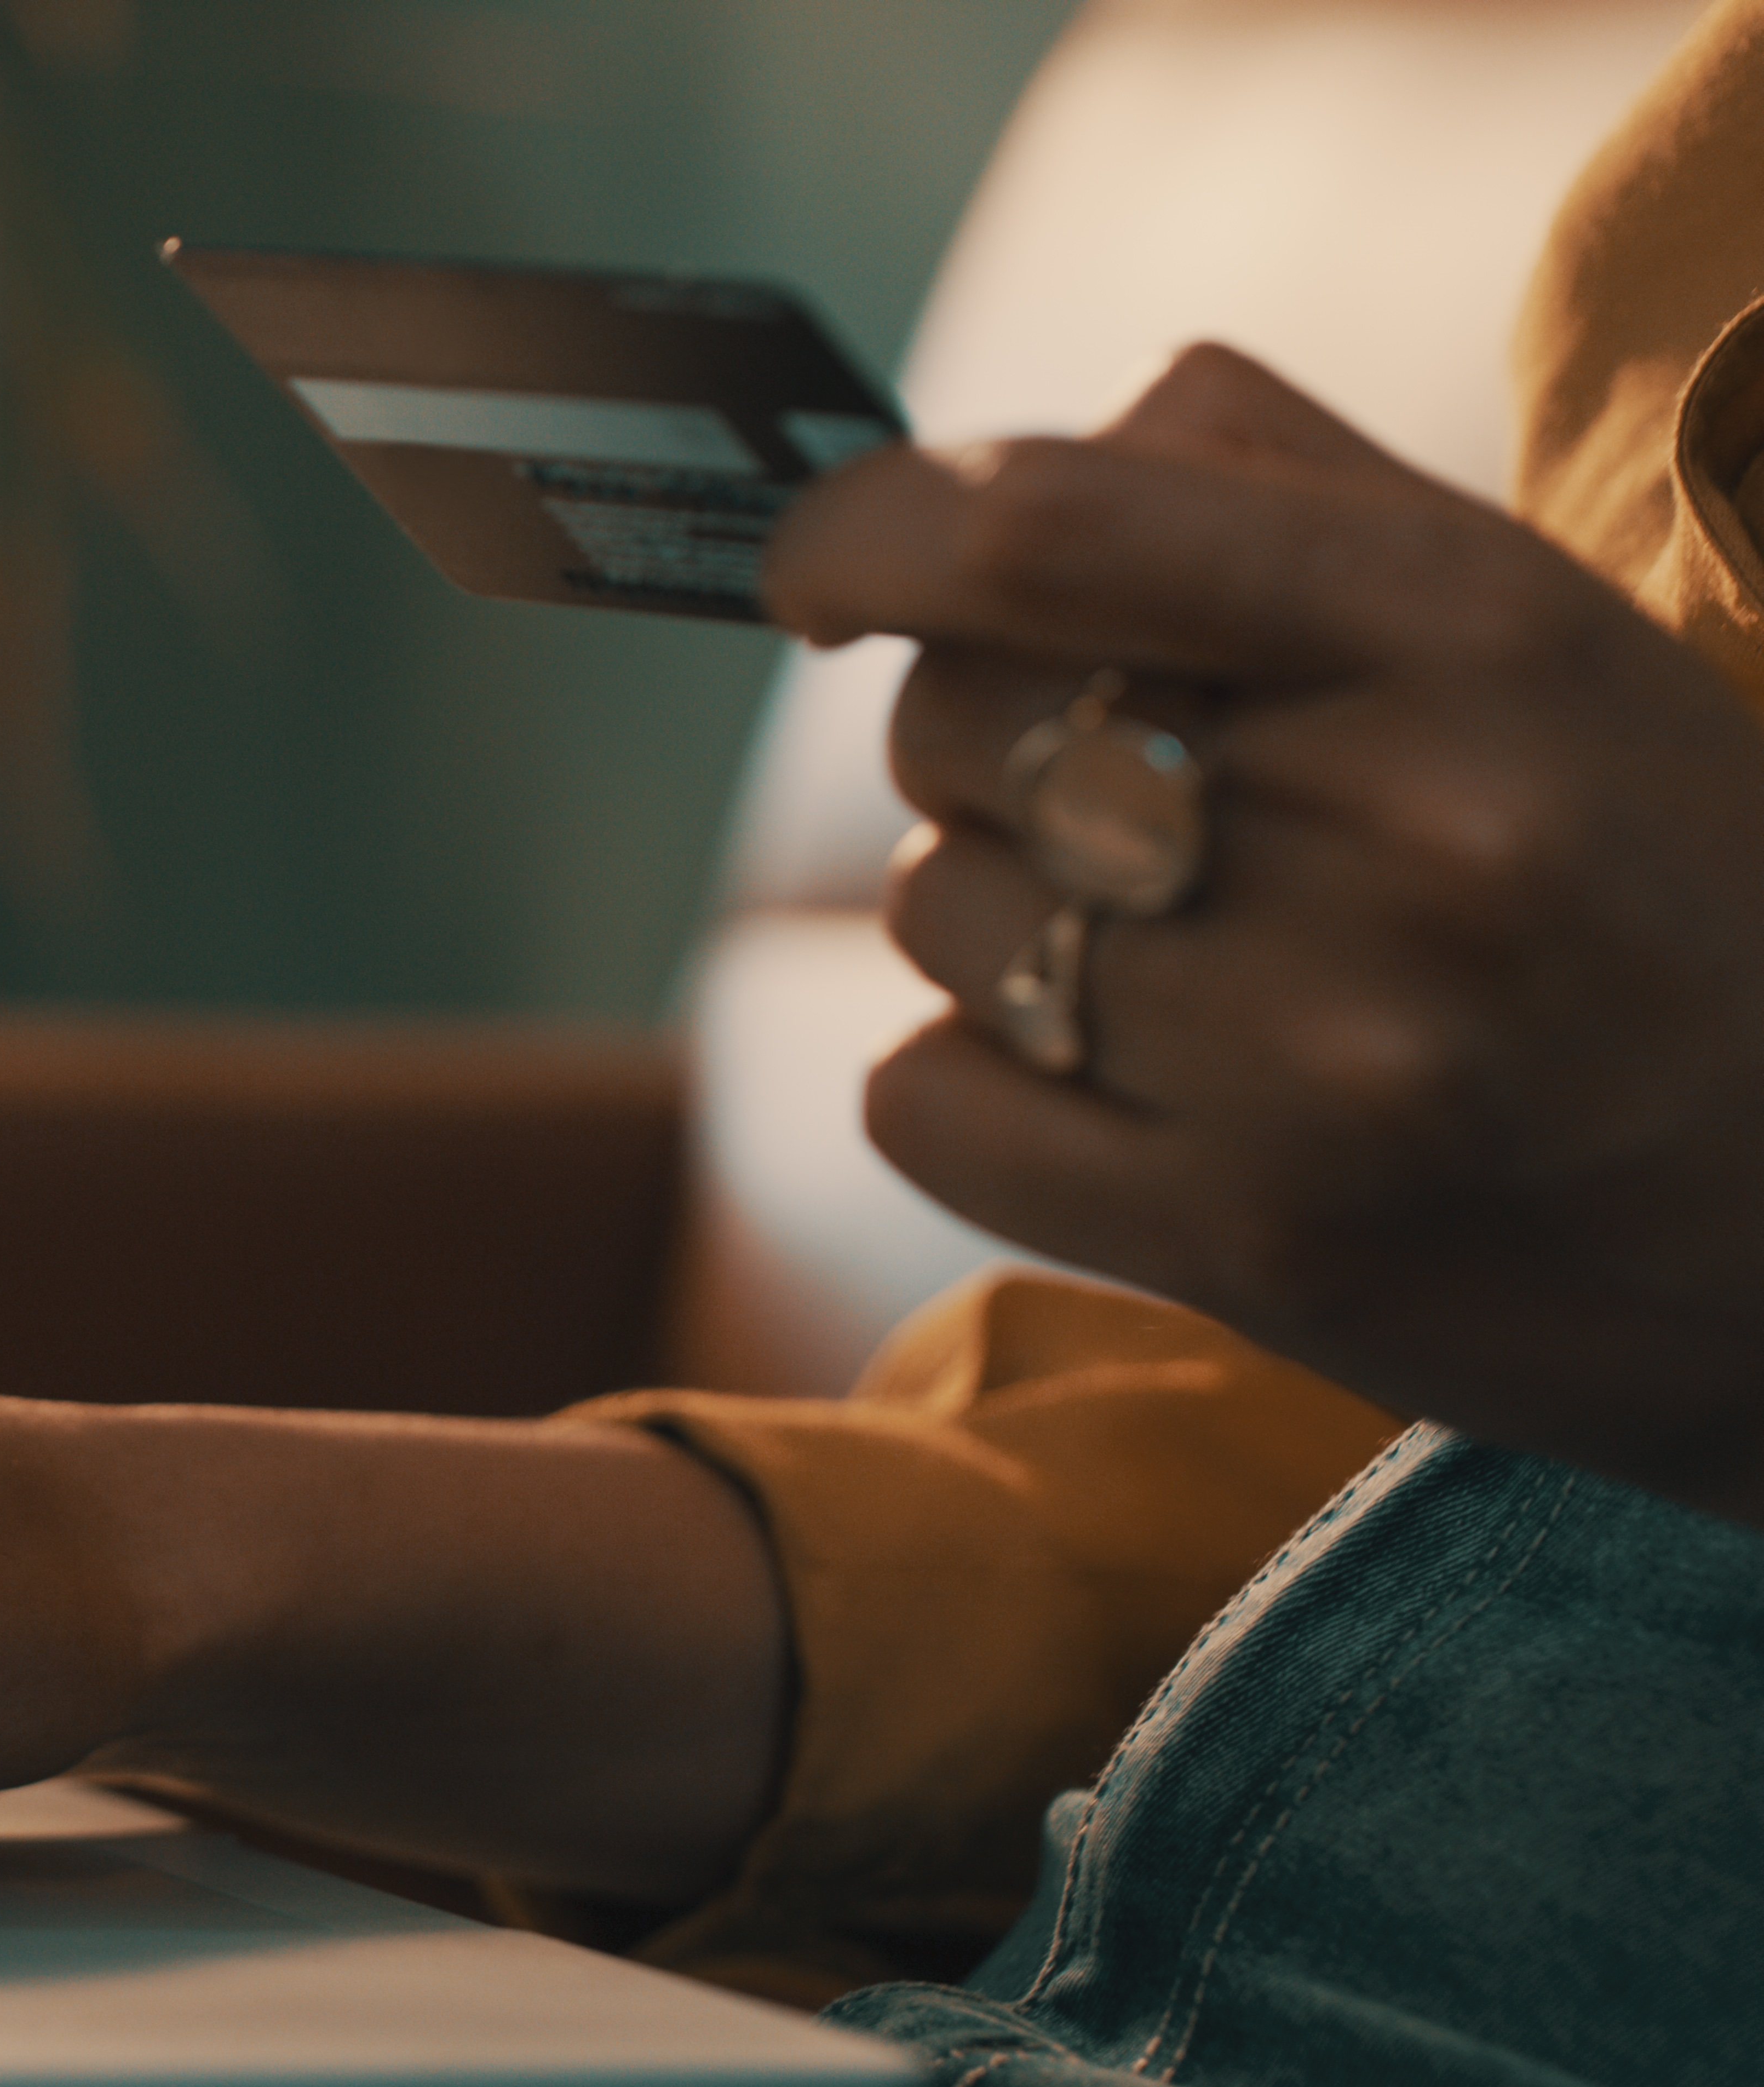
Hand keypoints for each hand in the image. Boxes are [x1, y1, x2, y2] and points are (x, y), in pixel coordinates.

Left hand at [764, 344, 1763, 1519]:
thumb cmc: (1641, 867)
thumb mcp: (1518, 627)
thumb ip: (1258, 489)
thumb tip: (982, 474)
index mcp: (1465, 634)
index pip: (1036, 527)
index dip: (861, 534)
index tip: (815, 570)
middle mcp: (1400, 835)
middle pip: (954, 724)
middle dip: (983, 750)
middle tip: (1136, 809)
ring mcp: (1326, 1058)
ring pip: (936, 916)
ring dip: (1002, 926)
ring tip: (1191, 960)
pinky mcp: (1252, 1242)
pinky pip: (927, 1101)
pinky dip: (980, 1086)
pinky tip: (1133, 1088)